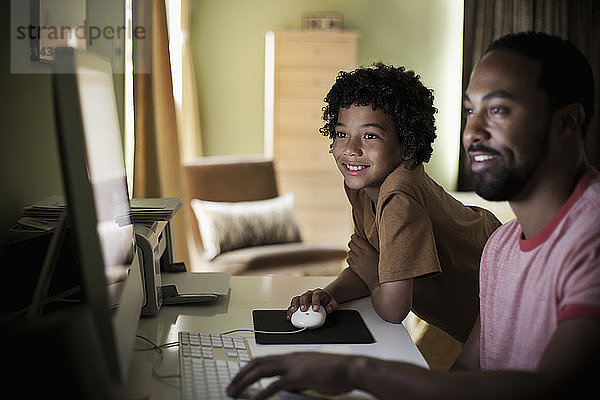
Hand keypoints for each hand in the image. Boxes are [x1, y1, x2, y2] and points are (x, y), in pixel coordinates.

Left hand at [227, 352, 354, 399]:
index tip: (239, 378)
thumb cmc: (337, 372)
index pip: (264, 360)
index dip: (249, 368)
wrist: (351, 369)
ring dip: (245, 382)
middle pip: (258, 363)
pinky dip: (261, 393)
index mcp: (293, 357)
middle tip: (230, 386)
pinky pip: (275, 384)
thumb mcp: (313, 374)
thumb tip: (289, 387)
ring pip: (261, 371)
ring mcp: (294, 365)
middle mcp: (290, 358)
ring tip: (235, 392)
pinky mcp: (299, 376)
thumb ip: (299, 379)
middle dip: (241, 375)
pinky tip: (254, 399)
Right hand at [286, 288, 337, 319]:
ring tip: (293, 312)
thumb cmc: (327, 301)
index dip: (315, 302)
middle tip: (303, 310)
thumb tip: (328, 310)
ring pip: (296, 299)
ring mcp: (303, 298)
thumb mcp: (333, 303)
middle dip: (303, 303)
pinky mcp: (298, 303)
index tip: (315, 309)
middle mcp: (309, 294)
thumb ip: (331, 306)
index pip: (316, 295)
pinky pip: (293, 305)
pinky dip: (290, 310)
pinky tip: (289, 316)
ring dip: (294, 305)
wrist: (323, 298)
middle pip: (304, 296)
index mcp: (318, 293)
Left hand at [347, 234, 378, 288]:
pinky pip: (348, 259)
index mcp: (367, 249)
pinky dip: (351, 258)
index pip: (355, 238)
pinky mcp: (353, 268)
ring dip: (352, 251)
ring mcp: (355, 261)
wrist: (378, 281)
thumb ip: (375, 247)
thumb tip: (371, 241)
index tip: (355, 237)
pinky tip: (356, 260)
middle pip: (350, 244)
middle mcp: (360, 254)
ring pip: (349, 252)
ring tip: (357, 253)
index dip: (354, 237)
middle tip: (356, 244)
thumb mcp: (381, 254)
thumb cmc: (383, 267)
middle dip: (352, 243)